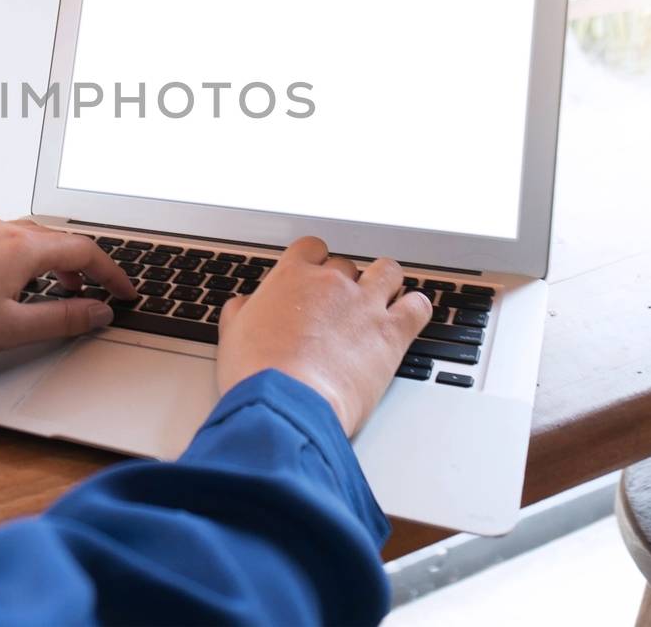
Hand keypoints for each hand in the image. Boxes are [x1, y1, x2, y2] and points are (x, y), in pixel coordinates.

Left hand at [0, 219, 137, 353]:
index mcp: (24, 247)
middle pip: (62, 240)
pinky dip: (33, 261)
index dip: (112, 274)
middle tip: (102, 294)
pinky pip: (13, 242)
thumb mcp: (12, 327)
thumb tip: (99, 312)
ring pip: (37, 240)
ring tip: (65, 292)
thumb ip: (62, 319)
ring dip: (59, 263)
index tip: (126, 293)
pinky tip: (21, 287)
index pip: (85, 252)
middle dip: (88, 268)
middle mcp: (5, 230)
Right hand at [216, 236, 430, 434]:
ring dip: (386, 283)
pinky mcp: (391, 333)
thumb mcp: (233, 335)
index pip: (311, 248)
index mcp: (291, 277)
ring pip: (388, 272)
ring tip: (382, 300)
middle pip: (347, 265)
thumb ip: (242, 312)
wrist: (286, 403)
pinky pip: (418, 306)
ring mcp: (364, 304)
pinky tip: (409, 316)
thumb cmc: (257, 375)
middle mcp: (330, 283)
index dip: (316, 262)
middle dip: (346, 283)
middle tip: (340, 306)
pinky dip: (416, 308)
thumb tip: (245, 307)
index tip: (316, 275)